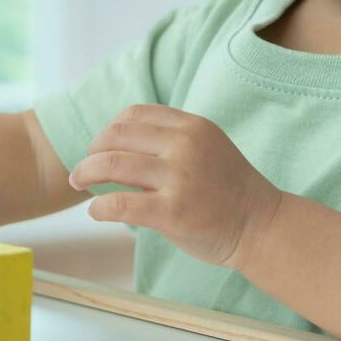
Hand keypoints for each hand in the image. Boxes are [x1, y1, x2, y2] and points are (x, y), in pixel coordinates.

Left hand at [67, 104, 283, 270]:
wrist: (261, 226)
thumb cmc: (226, 191)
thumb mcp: (202, 151)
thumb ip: (165, 144)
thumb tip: (110, 149)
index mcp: (191, 126)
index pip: (134, 115)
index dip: (108, 130)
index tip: (99, 147)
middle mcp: (185, 145)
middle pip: (116, 135)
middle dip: (91, 150)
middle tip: (82, 168)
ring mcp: (180, 177)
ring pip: (112, 164)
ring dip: (85, 173)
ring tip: (78, 183)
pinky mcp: (174, 211)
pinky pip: (120, 203)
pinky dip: (99, 207)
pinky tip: (96, 212)